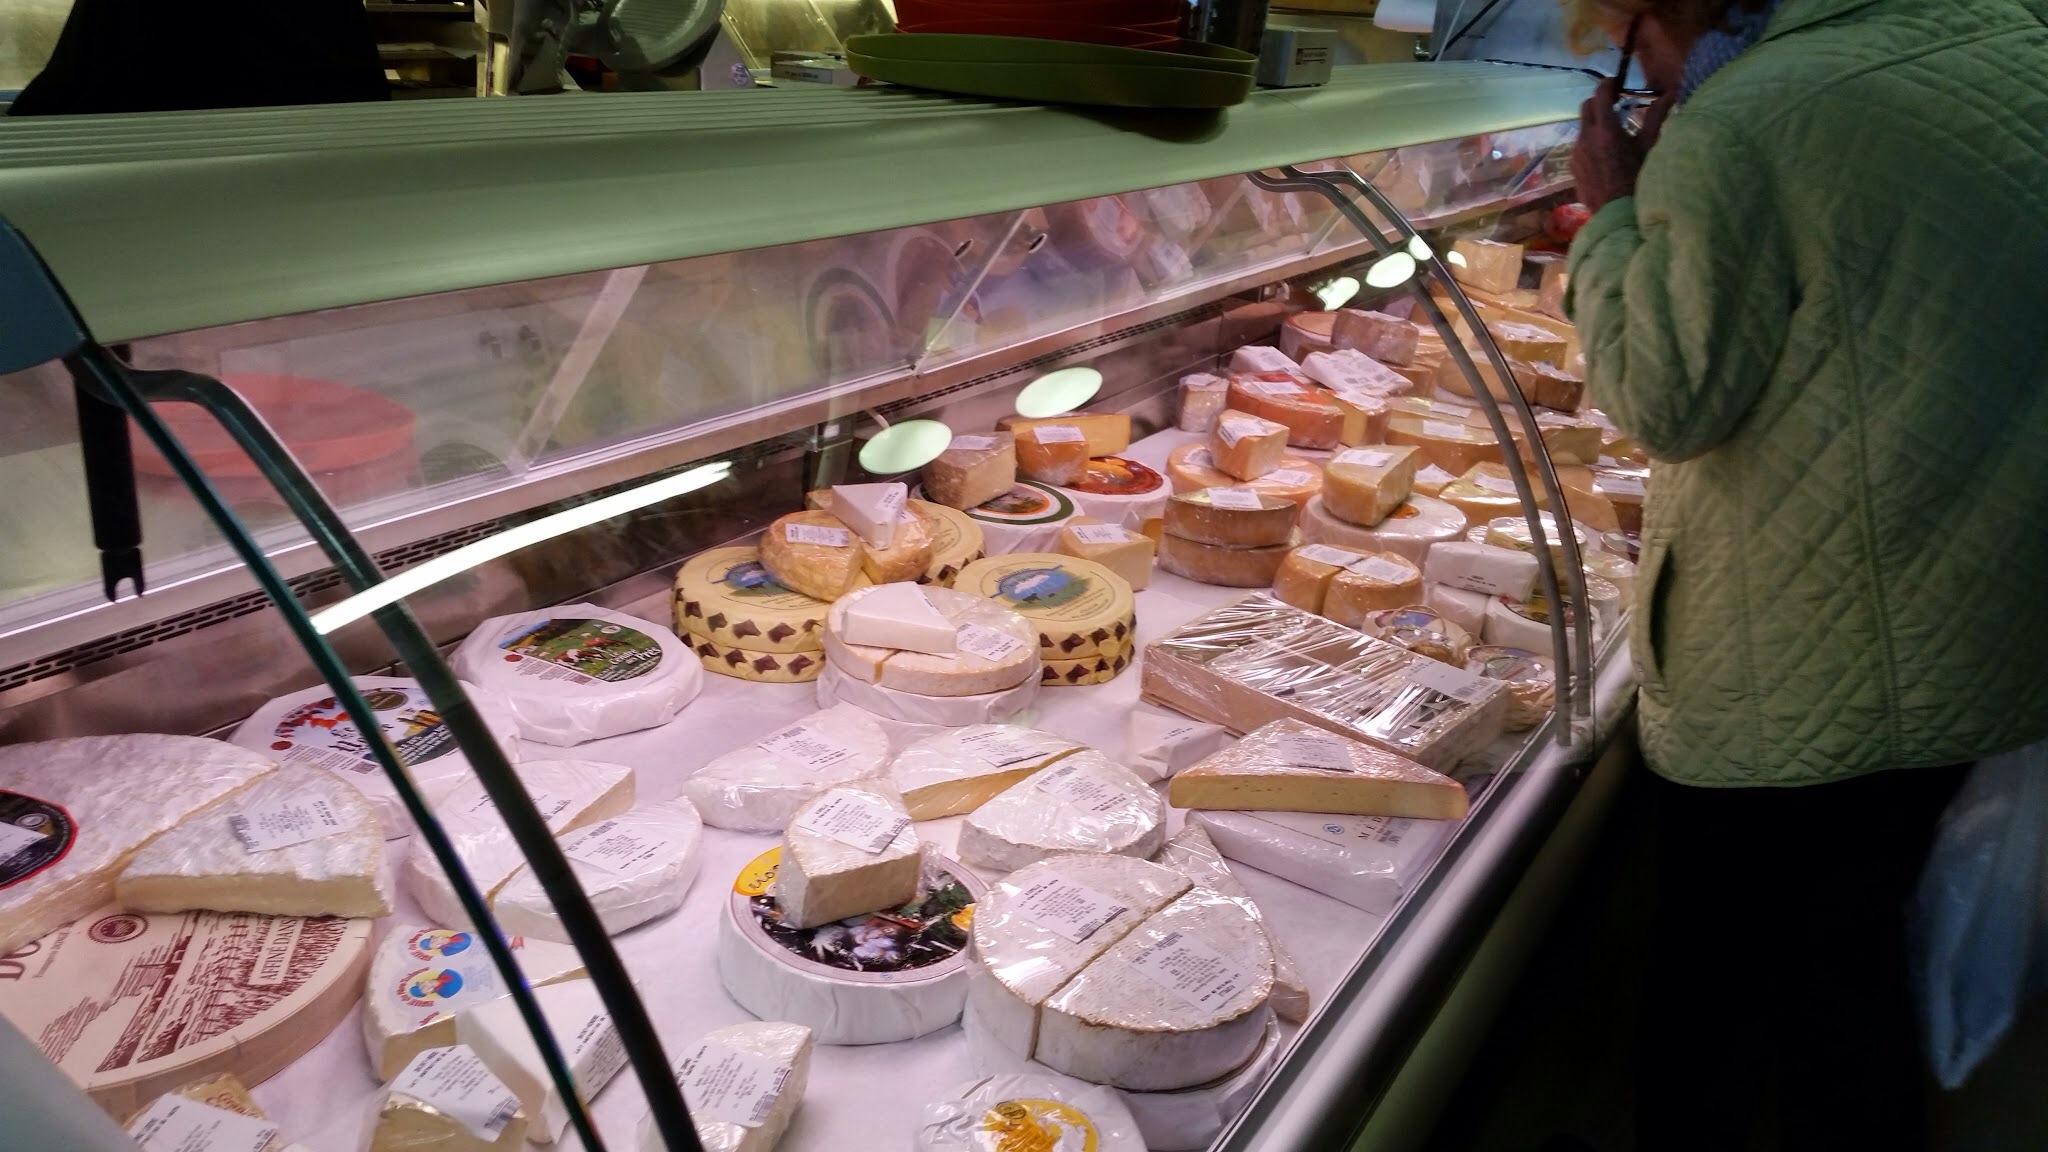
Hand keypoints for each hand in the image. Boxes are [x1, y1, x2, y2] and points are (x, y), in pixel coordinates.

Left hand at [1573, 77, 1676, 212]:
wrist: (1619, 216)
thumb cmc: (1639, 180)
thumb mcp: (1649, 146)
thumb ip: (1656, 116)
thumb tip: (1670, 93)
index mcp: (1605, 130)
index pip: (1600, 94)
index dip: (1608, 85)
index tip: (1617, 85)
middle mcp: (1585, 139)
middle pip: (1586, 107)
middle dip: (1600, 102)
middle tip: (1616, 106)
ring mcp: (1576, 154)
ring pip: (1582, 128)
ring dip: (1595, 124)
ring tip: (1614, 134)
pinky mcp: (1573, 167)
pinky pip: (1580, 147)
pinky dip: (1591, 143)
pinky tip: (1606, 155)